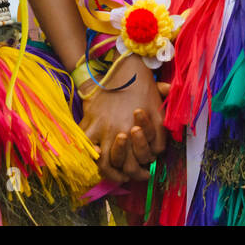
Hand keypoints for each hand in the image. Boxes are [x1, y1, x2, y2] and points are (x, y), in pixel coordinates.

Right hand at [78, 55, 168, 184]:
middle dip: (128, 174)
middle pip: (121, 165)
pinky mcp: (88, 121)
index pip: (140, 161)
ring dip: (109, 172)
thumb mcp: (159, 109)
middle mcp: (119, 132)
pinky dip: (88, 155)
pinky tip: (96, 157)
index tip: (145, 173)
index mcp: (137, 131)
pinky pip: (84, 145)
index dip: (142, 170)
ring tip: (115, 174)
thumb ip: (159, 133)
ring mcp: (101, 128)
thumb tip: (158, 152)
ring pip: (101, 162)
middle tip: (130, 177)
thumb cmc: (144, 88)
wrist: (123, 68)